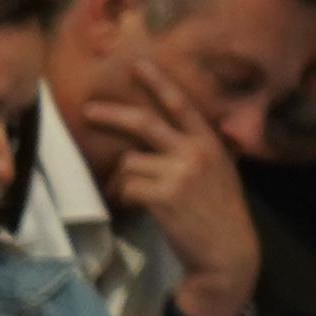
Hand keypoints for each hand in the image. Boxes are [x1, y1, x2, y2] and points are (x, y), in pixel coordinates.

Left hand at [81, 62, 259, 315]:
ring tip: (128, 195)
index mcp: (211, 143)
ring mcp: (181, 172)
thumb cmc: (217, 214)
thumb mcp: (217, 174)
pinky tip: (135, 208)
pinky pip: (126, 187)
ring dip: (120, 180)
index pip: (182, 105)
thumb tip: (153, 147)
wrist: (227, 251)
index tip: (139, 63)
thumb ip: (193, 154)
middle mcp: (196, 151)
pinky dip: (122, 197)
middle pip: (146, 123)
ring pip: (128, 163)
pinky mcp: (164, 195)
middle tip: (88, 110)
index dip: (159, 83)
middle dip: (113, 114)